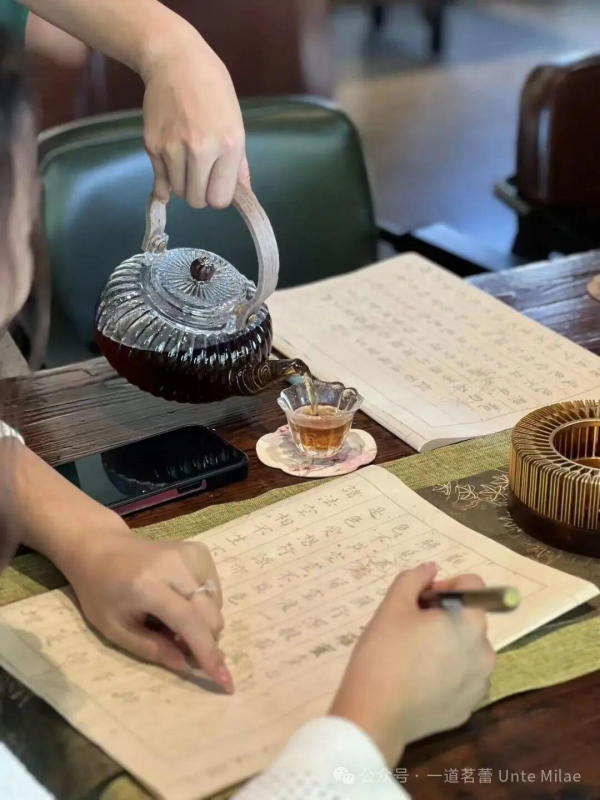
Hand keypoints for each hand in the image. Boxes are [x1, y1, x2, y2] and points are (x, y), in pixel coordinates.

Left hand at [66, 523, 233, 692]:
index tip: (225, 681)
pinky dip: (204, 604)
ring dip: (202, 622)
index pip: (189, 621)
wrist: (102, 550)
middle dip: (204, 641)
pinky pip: (214, 588)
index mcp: (148, 586)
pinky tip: (181, 600)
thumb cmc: (102, 593)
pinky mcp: (198, 550)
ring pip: (216, 604)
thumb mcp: (115, 629)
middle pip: (210, 614)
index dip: (208, 653)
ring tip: (172, 619)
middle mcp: (174, 565)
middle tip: (177, 644)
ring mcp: (190, 553)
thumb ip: (152, 648)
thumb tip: (187, 666)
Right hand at [142, 31, 248, 208]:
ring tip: (187, 161)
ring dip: (184, 184)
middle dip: (200, 193)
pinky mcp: (152, 145)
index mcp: (229, 145)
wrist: (175, 60)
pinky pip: (161, 180)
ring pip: (179, 192)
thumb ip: (239, 164)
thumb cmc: (213, 90)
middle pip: (197, 201)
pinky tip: (172, 165)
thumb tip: (245, 195)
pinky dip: (167, 178)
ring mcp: (173, 149)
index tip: (217, 183)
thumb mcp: (236, 124)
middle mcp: (201, 150)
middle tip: (202, 174)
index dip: (218, 195)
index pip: (220, 199)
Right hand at [329, 563, 494, 765]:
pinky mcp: (468, 708)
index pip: (472, 586)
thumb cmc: (384, 652)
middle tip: (410, 628)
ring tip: (413, 656)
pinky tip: (418, 681)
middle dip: (444, 616)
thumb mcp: (392, 606)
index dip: (444, 586)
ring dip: (447, 645)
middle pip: (469, 619)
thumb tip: (431, 568)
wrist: (375, 715)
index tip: (418, 601)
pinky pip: (461, 679)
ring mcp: (479, 684)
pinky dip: (446, 674)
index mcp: (470, 622)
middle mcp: (485, 651)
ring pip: (466, 650)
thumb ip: (413, 579)